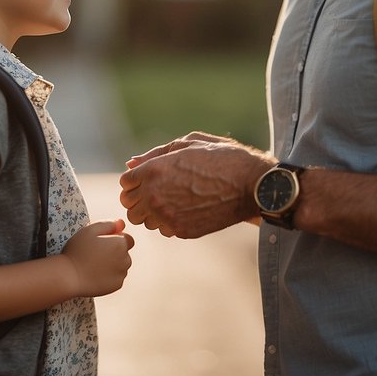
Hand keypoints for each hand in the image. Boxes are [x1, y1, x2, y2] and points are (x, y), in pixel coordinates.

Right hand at [61, 219, 134, 296]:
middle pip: (124, 253)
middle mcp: (125, 259)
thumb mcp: (90, 230)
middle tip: (95, 254)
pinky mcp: (117, 285)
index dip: (115, 239)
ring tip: (94, 265)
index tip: (102, 243)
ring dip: (113, 264)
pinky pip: (117, 278)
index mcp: (120, 244)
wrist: (70, 277)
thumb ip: (108, 224)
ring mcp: (122, 274)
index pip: (128, 239)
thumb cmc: (78, 251)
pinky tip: (96, 274)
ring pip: (121, 266)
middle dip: (115, 252)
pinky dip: (110, 276)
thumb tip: (122, 223)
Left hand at [118, 132, 271, 238]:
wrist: (251, 184)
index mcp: (154, 170)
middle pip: (129, 205)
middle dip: (140, 198)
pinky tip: (187, 210)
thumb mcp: (188, 144)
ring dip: (153, 212)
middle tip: (159, 192)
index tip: (150, 179)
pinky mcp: (181, 231)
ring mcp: (167, 216)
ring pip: (144, 221)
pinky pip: (163, 230)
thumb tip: (131, 162)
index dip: (136, 180)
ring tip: (174, 201)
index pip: (125, 183)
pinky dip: (170, 222)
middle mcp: (155, 195)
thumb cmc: (221, 157)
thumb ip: (155, 154)